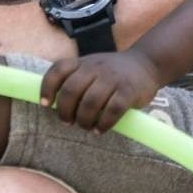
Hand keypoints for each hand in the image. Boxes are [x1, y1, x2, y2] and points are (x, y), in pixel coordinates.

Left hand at [40, 49, 161, 133]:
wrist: (146, 64)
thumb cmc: (112, 72)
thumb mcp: (91, 68)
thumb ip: (75, 81)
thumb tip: (54, 106)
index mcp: (82, 62)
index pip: (58, 70)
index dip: (47, 87)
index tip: (46, 104)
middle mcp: (95, 68)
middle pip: (71, 90)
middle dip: (65, 111)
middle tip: (68, 122)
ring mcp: (112, 78)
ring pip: (90, 102)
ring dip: (84, 120)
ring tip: (86, 127)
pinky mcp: (128, 91)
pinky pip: (113, 110)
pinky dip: (104, 123)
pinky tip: (100, 130)